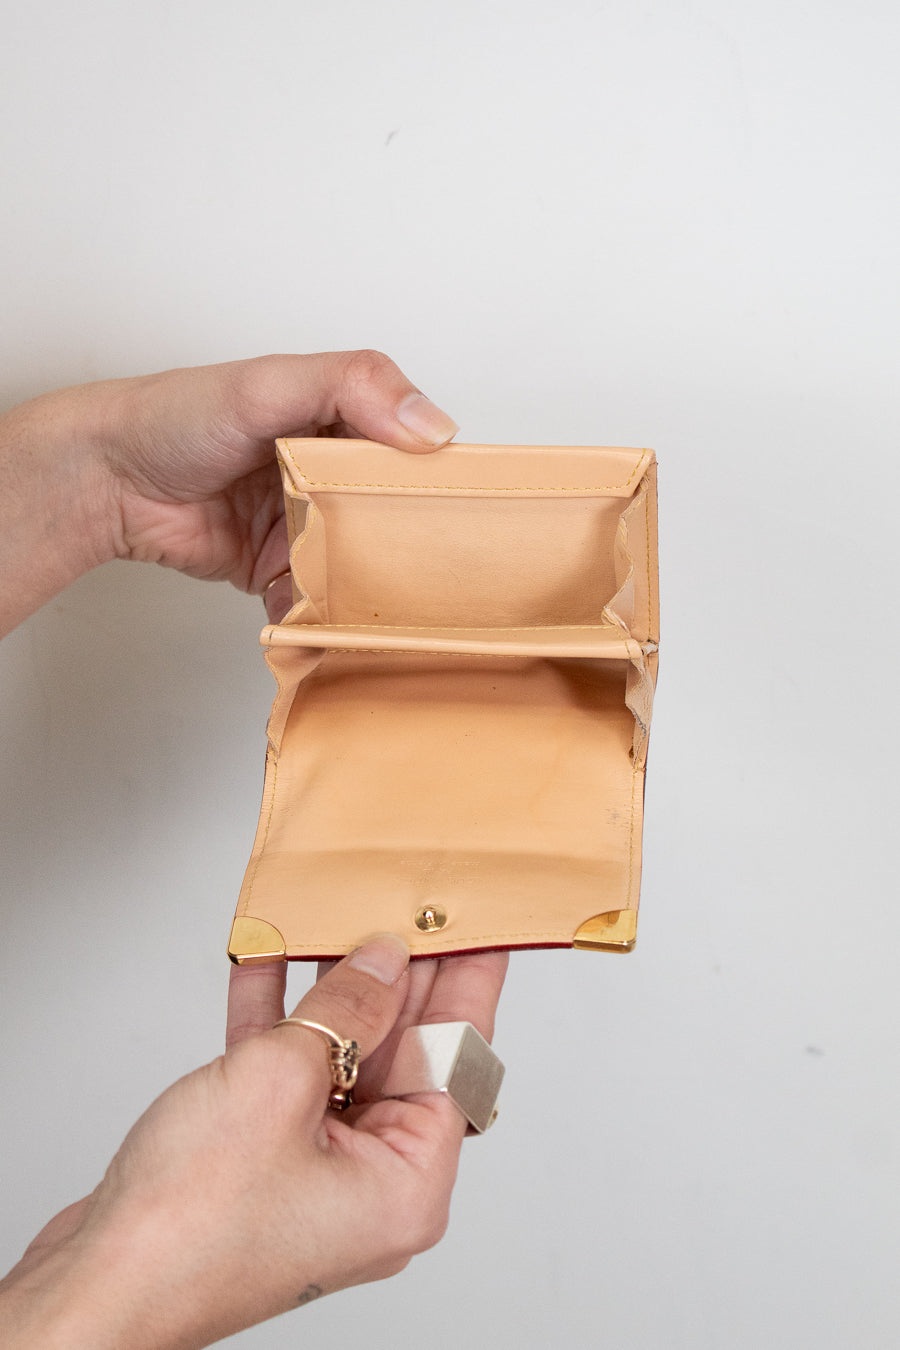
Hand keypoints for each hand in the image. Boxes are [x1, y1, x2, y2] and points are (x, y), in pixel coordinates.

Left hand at [0, 352, 458, 633]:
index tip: (465, 518)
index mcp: (343, 421)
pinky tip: (323, 622)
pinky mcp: (278, 571)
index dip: (441, 484)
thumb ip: (354, 387)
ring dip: (366, 590)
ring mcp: (306, 526)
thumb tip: (432, 427)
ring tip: (378, 609)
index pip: (414, 453)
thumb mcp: (271, 383)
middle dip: (407, 551)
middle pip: (393, 520)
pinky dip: (319, 615)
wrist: (109, 480)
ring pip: (360, 567)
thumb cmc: (178, 417)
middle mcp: (331, 474)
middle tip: (429, 579)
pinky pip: (315, 600)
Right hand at [0, 938, 506, 1348]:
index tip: (478, 927)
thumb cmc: (186, 1228)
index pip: (455, 1058)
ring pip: (340, 1057)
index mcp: (408, 1183)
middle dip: (394, 975)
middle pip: (399, 1053)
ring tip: (337, 914)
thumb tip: (382, 960)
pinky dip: (278, 1019)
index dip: (466, 982)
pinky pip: (289, 1074)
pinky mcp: (266, 1162)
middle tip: (406, 904)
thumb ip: (343, 1011)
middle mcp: (373, 1182)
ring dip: (329, 988)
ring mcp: (317, 1172)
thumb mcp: (280, 1085)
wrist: (96, 1284)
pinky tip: (268, 960)